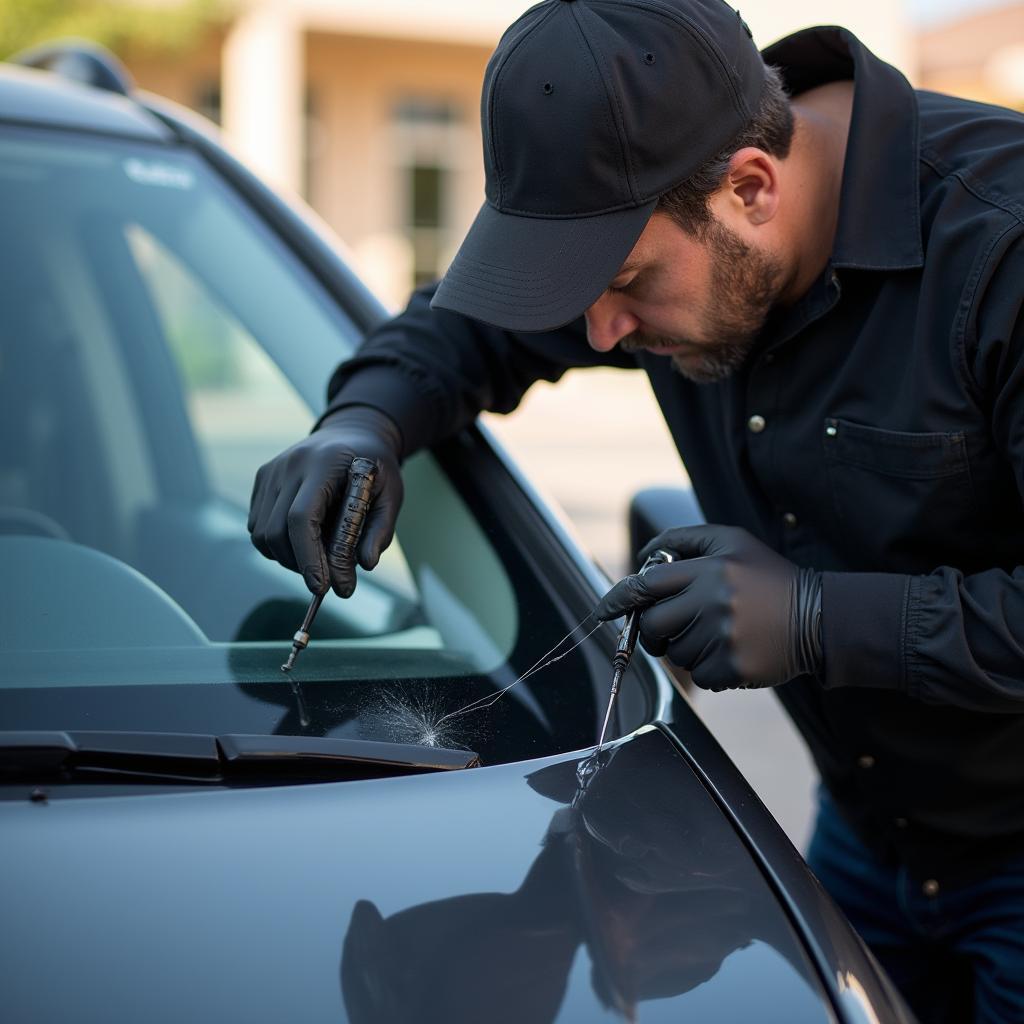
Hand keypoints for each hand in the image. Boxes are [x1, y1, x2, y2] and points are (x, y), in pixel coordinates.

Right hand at [247, 405, 403, 597]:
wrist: (352, 435)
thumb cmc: (374, 468)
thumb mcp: (391, 495)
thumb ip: (379, 530)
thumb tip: (365, 565)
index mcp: (324, 464)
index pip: (302, 518)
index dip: (308, 557)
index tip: (322, 587)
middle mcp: (290, 464)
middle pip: (276, 531)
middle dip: (300, 565)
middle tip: (327, 579)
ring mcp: (272, 471)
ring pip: (262, 534)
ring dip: (287, 557)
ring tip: (318, 556)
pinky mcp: (262, 479)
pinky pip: (258, 526)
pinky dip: (277, 544)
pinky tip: (304, 540)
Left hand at [595, 525, 821, 689]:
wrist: (819, 616)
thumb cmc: (767, 576)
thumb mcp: (731, 541)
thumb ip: (684, 540)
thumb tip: (642, 559)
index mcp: (710, 568)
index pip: (646, 584)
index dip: (619, 598)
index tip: (602, 610)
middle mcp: (714, 601)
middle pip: (654, 624)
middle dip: (656, 628)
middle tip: (675, 624)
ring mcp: (723, 637)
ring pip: (675, 653)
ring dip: (687, 646)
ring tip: (721, 631)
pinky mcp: (733, 668)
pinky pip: (698, 675)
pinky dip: (708, 666)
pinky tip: (733, 648)